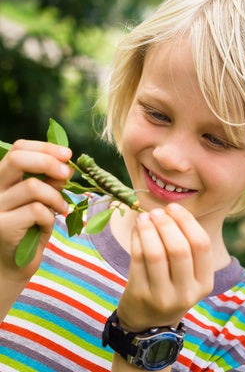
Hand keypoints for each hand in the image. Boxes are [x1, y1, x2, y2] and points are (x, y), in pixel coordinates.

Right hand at [0, 139, 72, 279]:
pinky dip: (50, 216)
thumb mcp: (41, 200)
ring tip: (62, 208)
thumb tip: (66, 165)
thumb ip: (48, 182)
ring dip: (55, 197)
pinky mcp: (1, 226)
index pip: (17, 150)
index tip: (67, 154)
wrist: (11, 268)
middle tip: (67, 174)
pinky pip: (36, 210)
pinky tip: (48, 225)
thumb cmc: (29, 230)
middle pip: (18, 159)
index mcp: (1, 179)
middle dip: (49, 162)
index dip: (44, 148)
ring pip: (32, 187)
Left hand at [117, 203, 213, 331]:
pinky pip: (137, 259)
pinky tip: (136, 229)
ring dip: (148, 229)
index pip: (201, 245)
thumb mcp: (188, 274)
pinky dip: (136, 239)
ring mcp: (163, 296)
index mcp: (204, 283)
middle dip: (166, 224)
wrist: (148, 322)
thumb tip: (170, 210)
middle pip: (179, 249)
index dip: (186, 221)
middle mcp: (187, 293)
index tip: (173, 207)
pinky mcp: (140, 295)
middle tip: (156, 212)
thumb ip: (186, 246)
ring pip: (156, 254)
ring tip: (144, 217)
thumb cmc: (170, 286)